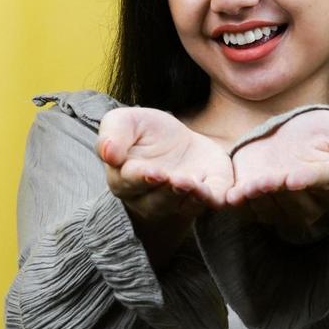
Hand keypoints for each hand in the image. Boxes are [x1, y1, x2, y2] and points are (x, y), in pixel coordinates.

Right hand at [96, 107, 232, 223]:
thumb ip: (113, 134)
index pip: (129, 183)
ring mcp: (181, 201)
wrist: (180, 138)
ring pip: (184, 206)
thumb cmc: (145, 132)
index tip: (153, 171)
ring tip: (195, 184)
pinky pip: (213, 203)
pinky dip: (218, 200)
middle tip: (177, 180)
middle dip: (168, 192)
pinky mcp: (209, 195)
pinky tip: (221, 193)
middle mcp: (151, 198)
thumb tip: (108, 154)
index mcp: (125, 180)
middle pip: (157, 202)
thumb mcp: (126, 122)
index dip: (141, 179)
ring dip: (191, 198)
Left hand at [223, 109, 328, 239]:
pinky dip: (242, 206)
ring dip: (260, 200)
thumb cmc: (320, 132)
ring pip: (275, 212)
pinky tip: (234, 196)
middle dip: (280, 192)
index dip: (308, 181)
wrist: (287, 135)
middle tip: (266, 179)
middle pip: (297, 203)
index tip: (293, 178)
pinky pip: (252, 214)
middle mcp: (314, 204)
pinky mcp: (262, 209)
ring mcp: (287, 210)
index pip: (323, 183)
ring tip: (250, 185)